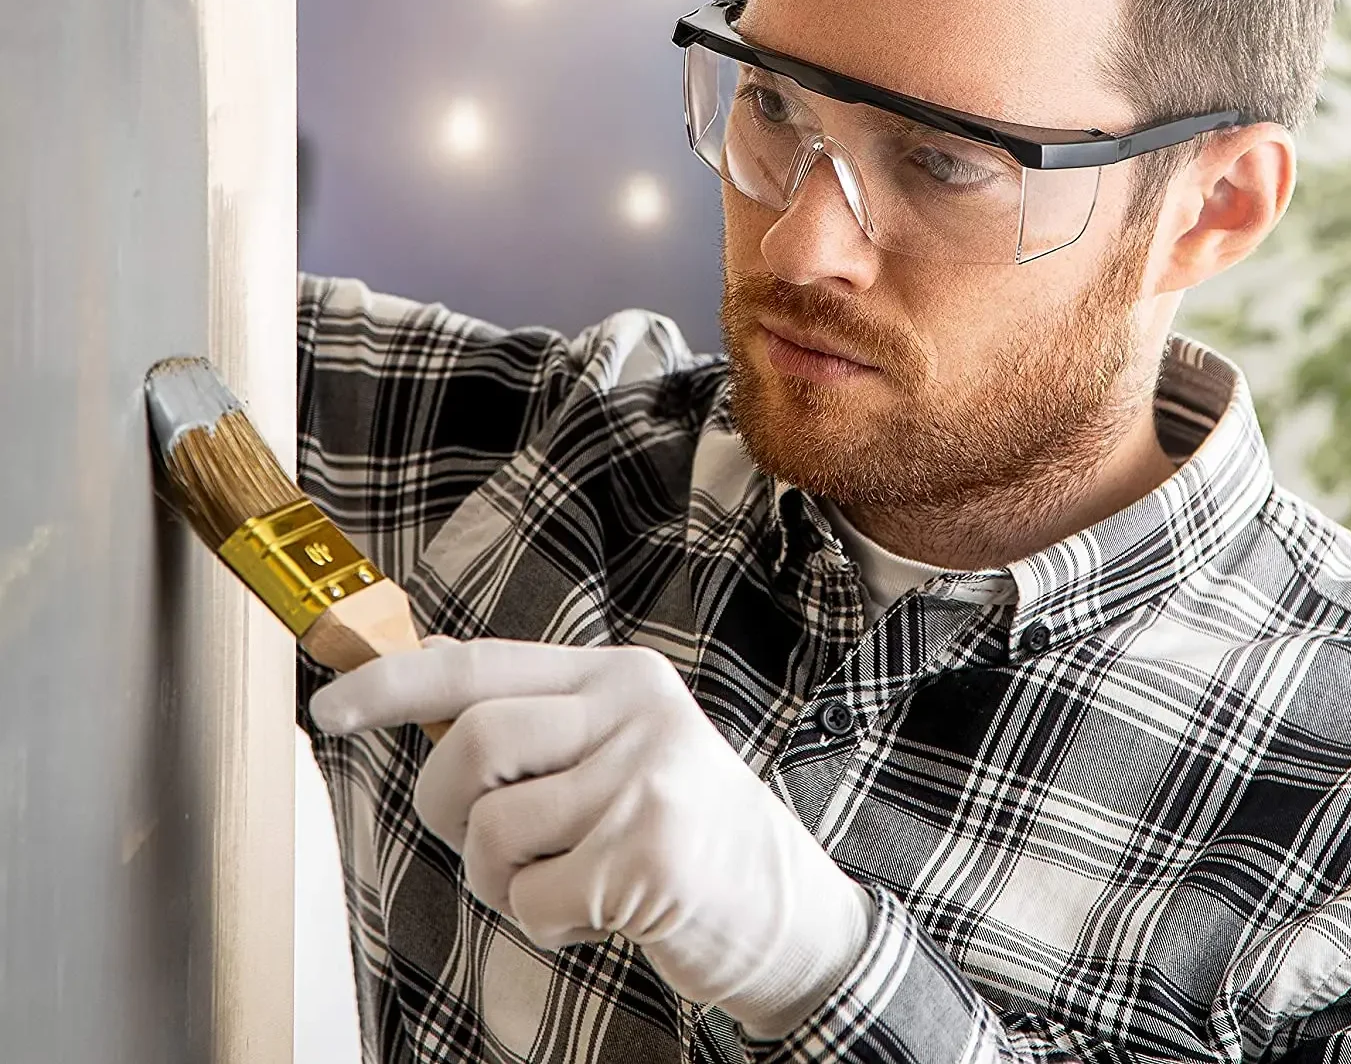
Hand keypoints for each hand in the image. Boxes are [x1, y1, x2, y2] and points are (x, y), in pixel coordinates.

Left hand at [311, 638, 873, 1038]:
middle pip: (472, 743)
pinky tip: (598, 913)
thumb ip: (540, 718)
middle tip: (484, 843)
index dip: (390, 685)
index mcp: (616, 676)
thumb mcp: (621, 747)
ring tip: (563, 881)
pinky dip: (544, 924)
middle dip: (448, 809)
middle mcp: (633, 711)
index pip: (477, 663)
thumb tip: (426, 686)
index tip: (329, 709)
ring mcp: (644, 779)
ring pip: (493, 832)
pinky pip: (531, 899)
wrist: (784, 908)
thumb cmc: (681, 829)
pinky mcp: (648, 855)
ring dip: (504, 882)